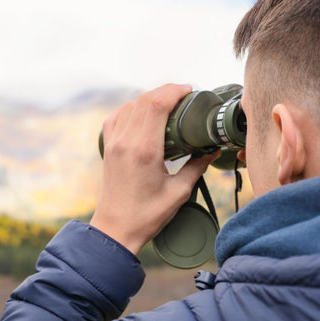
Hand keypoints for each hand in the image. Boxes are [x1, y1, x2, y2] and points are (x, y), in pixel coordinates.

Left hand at [90, 84, 219, 254]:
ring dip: (148, 98)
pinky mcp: (107, 149)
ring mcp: (113, 144)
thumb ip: (196, 168)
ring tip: (167, 103)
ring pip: (129, 105)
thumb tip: (212, 151)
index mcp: (144, 150)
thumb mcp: (178, 193)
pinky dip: (130, 109)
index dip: (174, 91)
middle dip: (165, 91)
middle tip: (184, 94)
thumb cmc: (146, 215)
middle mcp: (126, 141)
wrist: (115, 229)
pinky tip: (142, 114)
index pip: (157, 105)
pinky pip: (116, 117)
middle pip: (144, 100)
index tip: (189, 90)